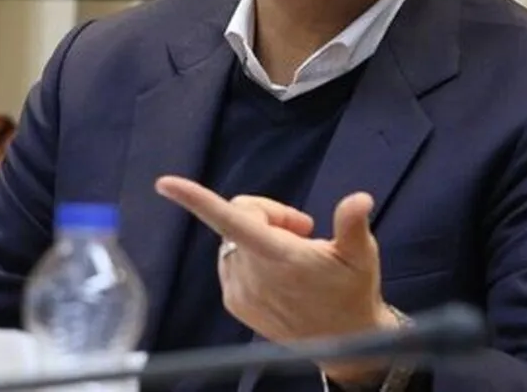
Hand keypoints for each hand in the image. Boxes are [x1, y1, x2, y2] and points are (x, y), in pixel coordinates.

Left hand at [155, 176, 398, 386]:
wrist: (343, 343)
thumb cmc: (352, 292)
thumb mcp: (361, 255)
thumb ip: (353, 223)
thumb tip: (360, 198)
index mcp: (277, 255)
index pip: (229, 219)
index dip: (196, 199)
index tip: (165, 184)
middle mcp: (250, 273)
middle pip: (240, 215)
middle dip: (269, 214)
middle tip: (302, 229)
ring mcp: (239, 290)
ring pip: (233, 237)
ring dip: (258, 235)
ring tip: (292, 254)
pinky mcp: (234, 303)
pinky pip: (231, 260)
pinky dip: (250, 256)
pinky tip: (278, 273)